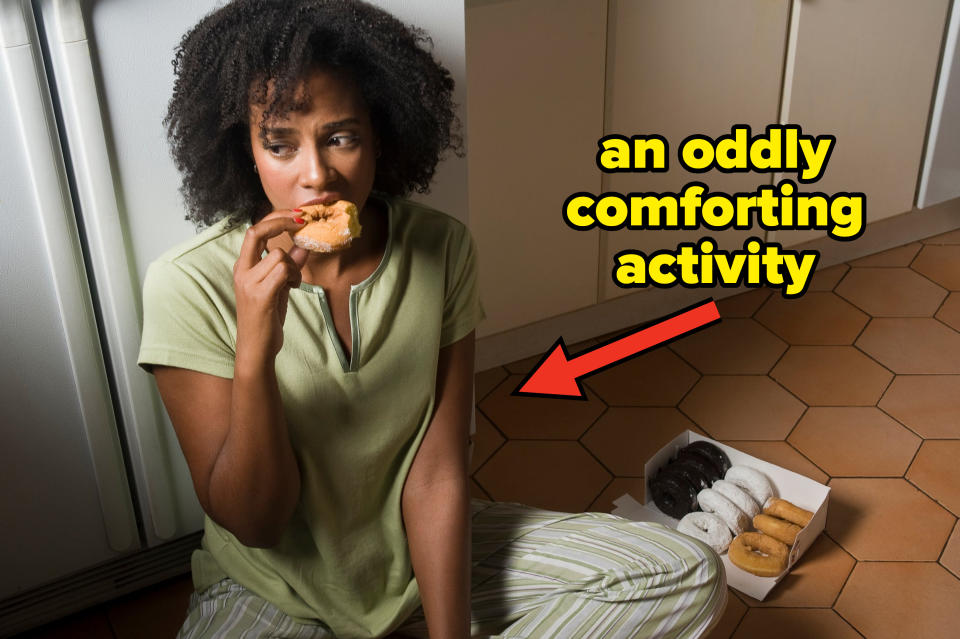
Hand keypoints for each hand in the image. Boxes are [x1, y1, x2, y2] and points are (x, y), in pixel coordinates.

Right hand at [233, 212, 308, 363]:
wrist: (256, 348)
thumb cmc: (266, 318)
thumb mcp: (279, 286)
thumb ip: (289, 266)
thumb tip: (304, 246)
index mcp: (243, 266)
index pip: (254, 230)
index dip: (276, 218)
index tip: (297, 216)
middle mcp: (242, 271)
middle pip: (257, 231)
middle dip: (282, 221)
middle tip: (302, 221)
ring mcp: (249, 283)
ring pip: (279, 255)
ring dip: (294, 266)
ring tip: (293, 282)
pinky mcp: (260, 295)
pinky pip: (283, 270)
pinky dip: (294, 276)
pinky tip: (293, 288)